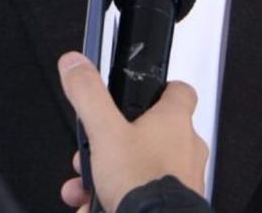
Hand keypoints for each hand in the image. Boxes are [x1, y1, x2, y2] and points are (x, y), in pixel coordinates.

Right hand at [57, 51, 207, 212]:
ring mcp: (184, 179)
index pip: (178, 91)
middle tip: (96, 154)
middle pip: (150, 135)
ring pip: (143, 168)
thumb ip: (88, 94)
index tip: (146, 92)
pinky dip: (122, 198)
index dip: (161, 88)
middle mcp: (186, 149)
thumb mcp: (104, 132)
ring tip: (89, 187)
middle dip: (116, 145)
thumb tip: (75, 64)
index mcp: (174, 122)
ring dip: (113, 175)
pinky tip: (98, 206)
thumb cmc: (142, 184)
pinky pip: (147, 195)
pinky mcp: (177, 203)